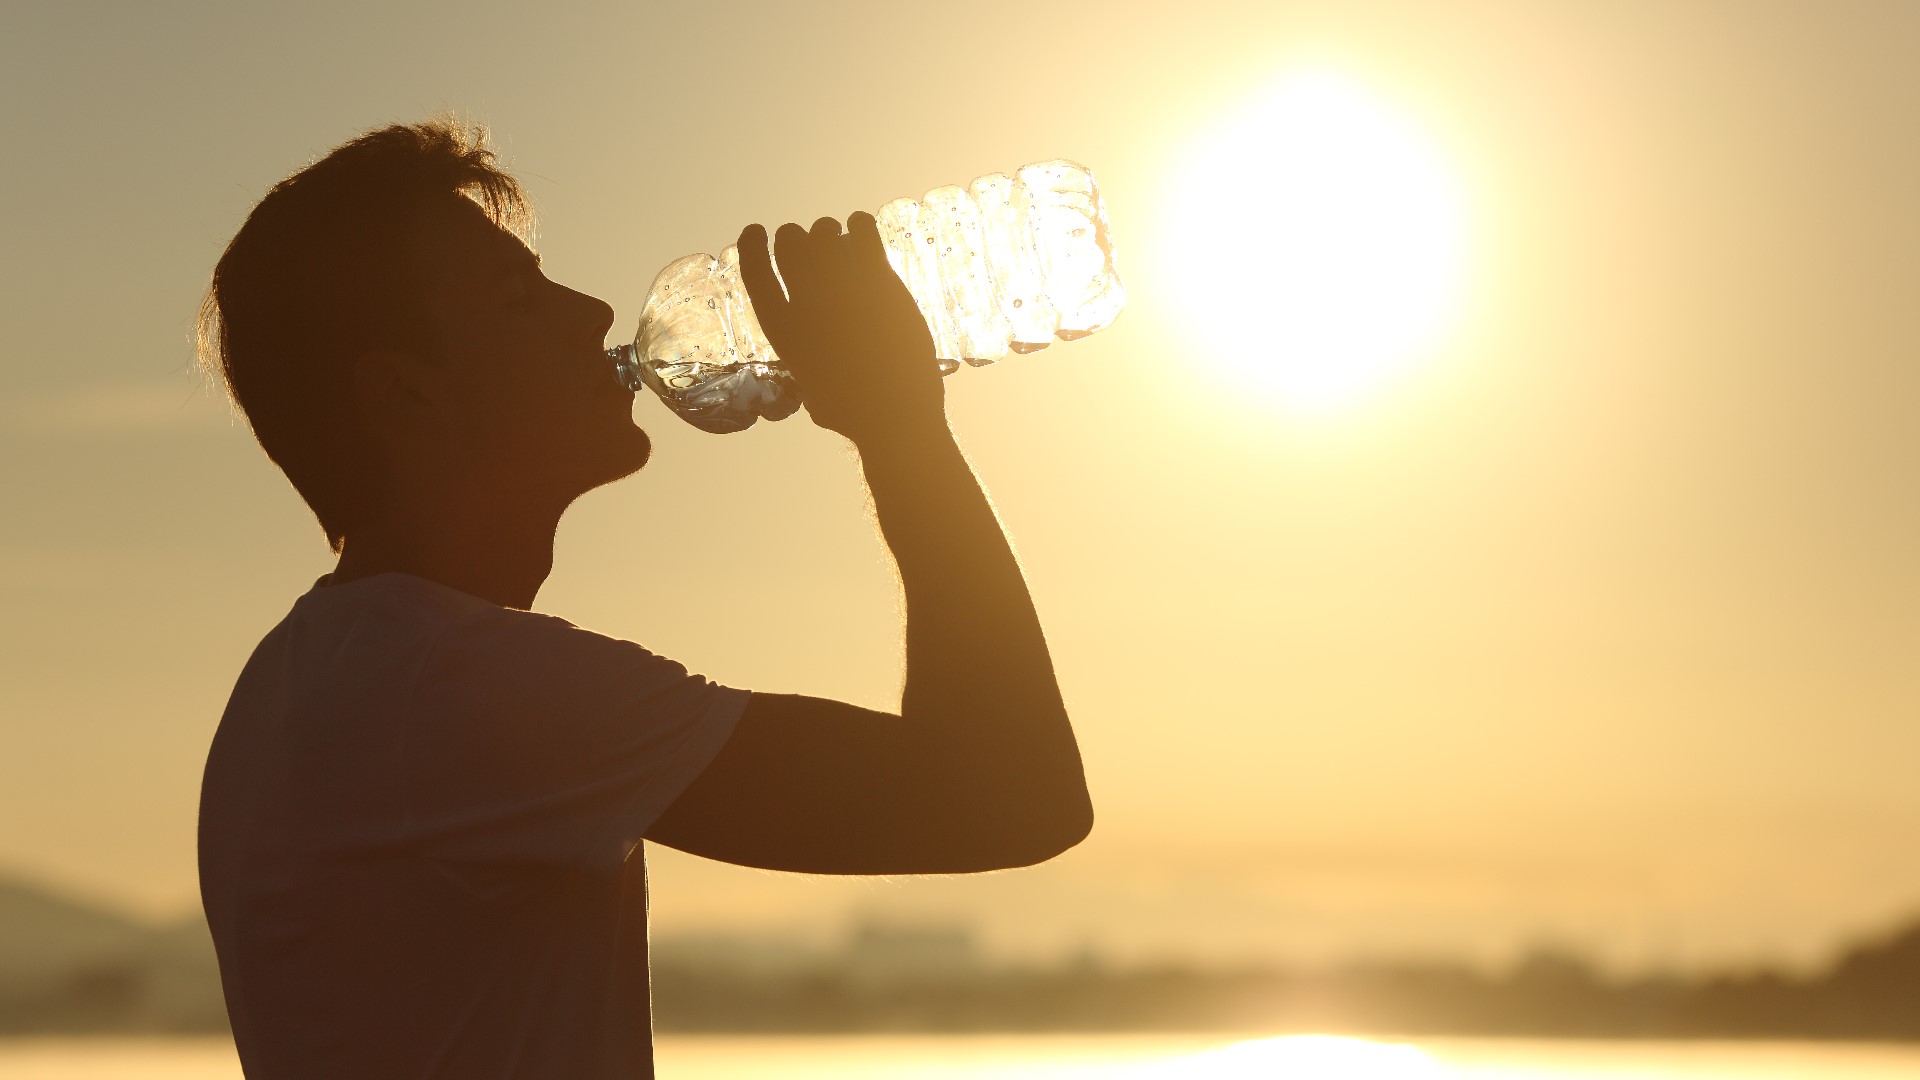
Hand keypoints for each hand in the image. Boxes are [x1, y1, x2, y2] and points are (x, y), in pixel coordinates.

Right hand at [737, 214, 944, 446]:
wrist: (894, 410)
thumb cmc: (854, 414)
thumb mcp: (815, 396)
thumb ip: (810, 379)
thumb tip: (813, 393)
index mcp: (783, 328)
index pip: (755, 271)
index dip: (751, 245)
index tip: (756, 230)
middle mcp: (805, 300)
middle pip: (790, 242)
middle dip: (798, 239)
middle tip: (815, 247)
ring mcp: (840, 285)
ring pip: (824, 231)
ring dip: (830, 232)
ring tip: (843, 243)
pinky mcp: (877, 279)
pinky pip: (861, 230)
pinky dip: (860, 225)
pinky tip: (864, 234)